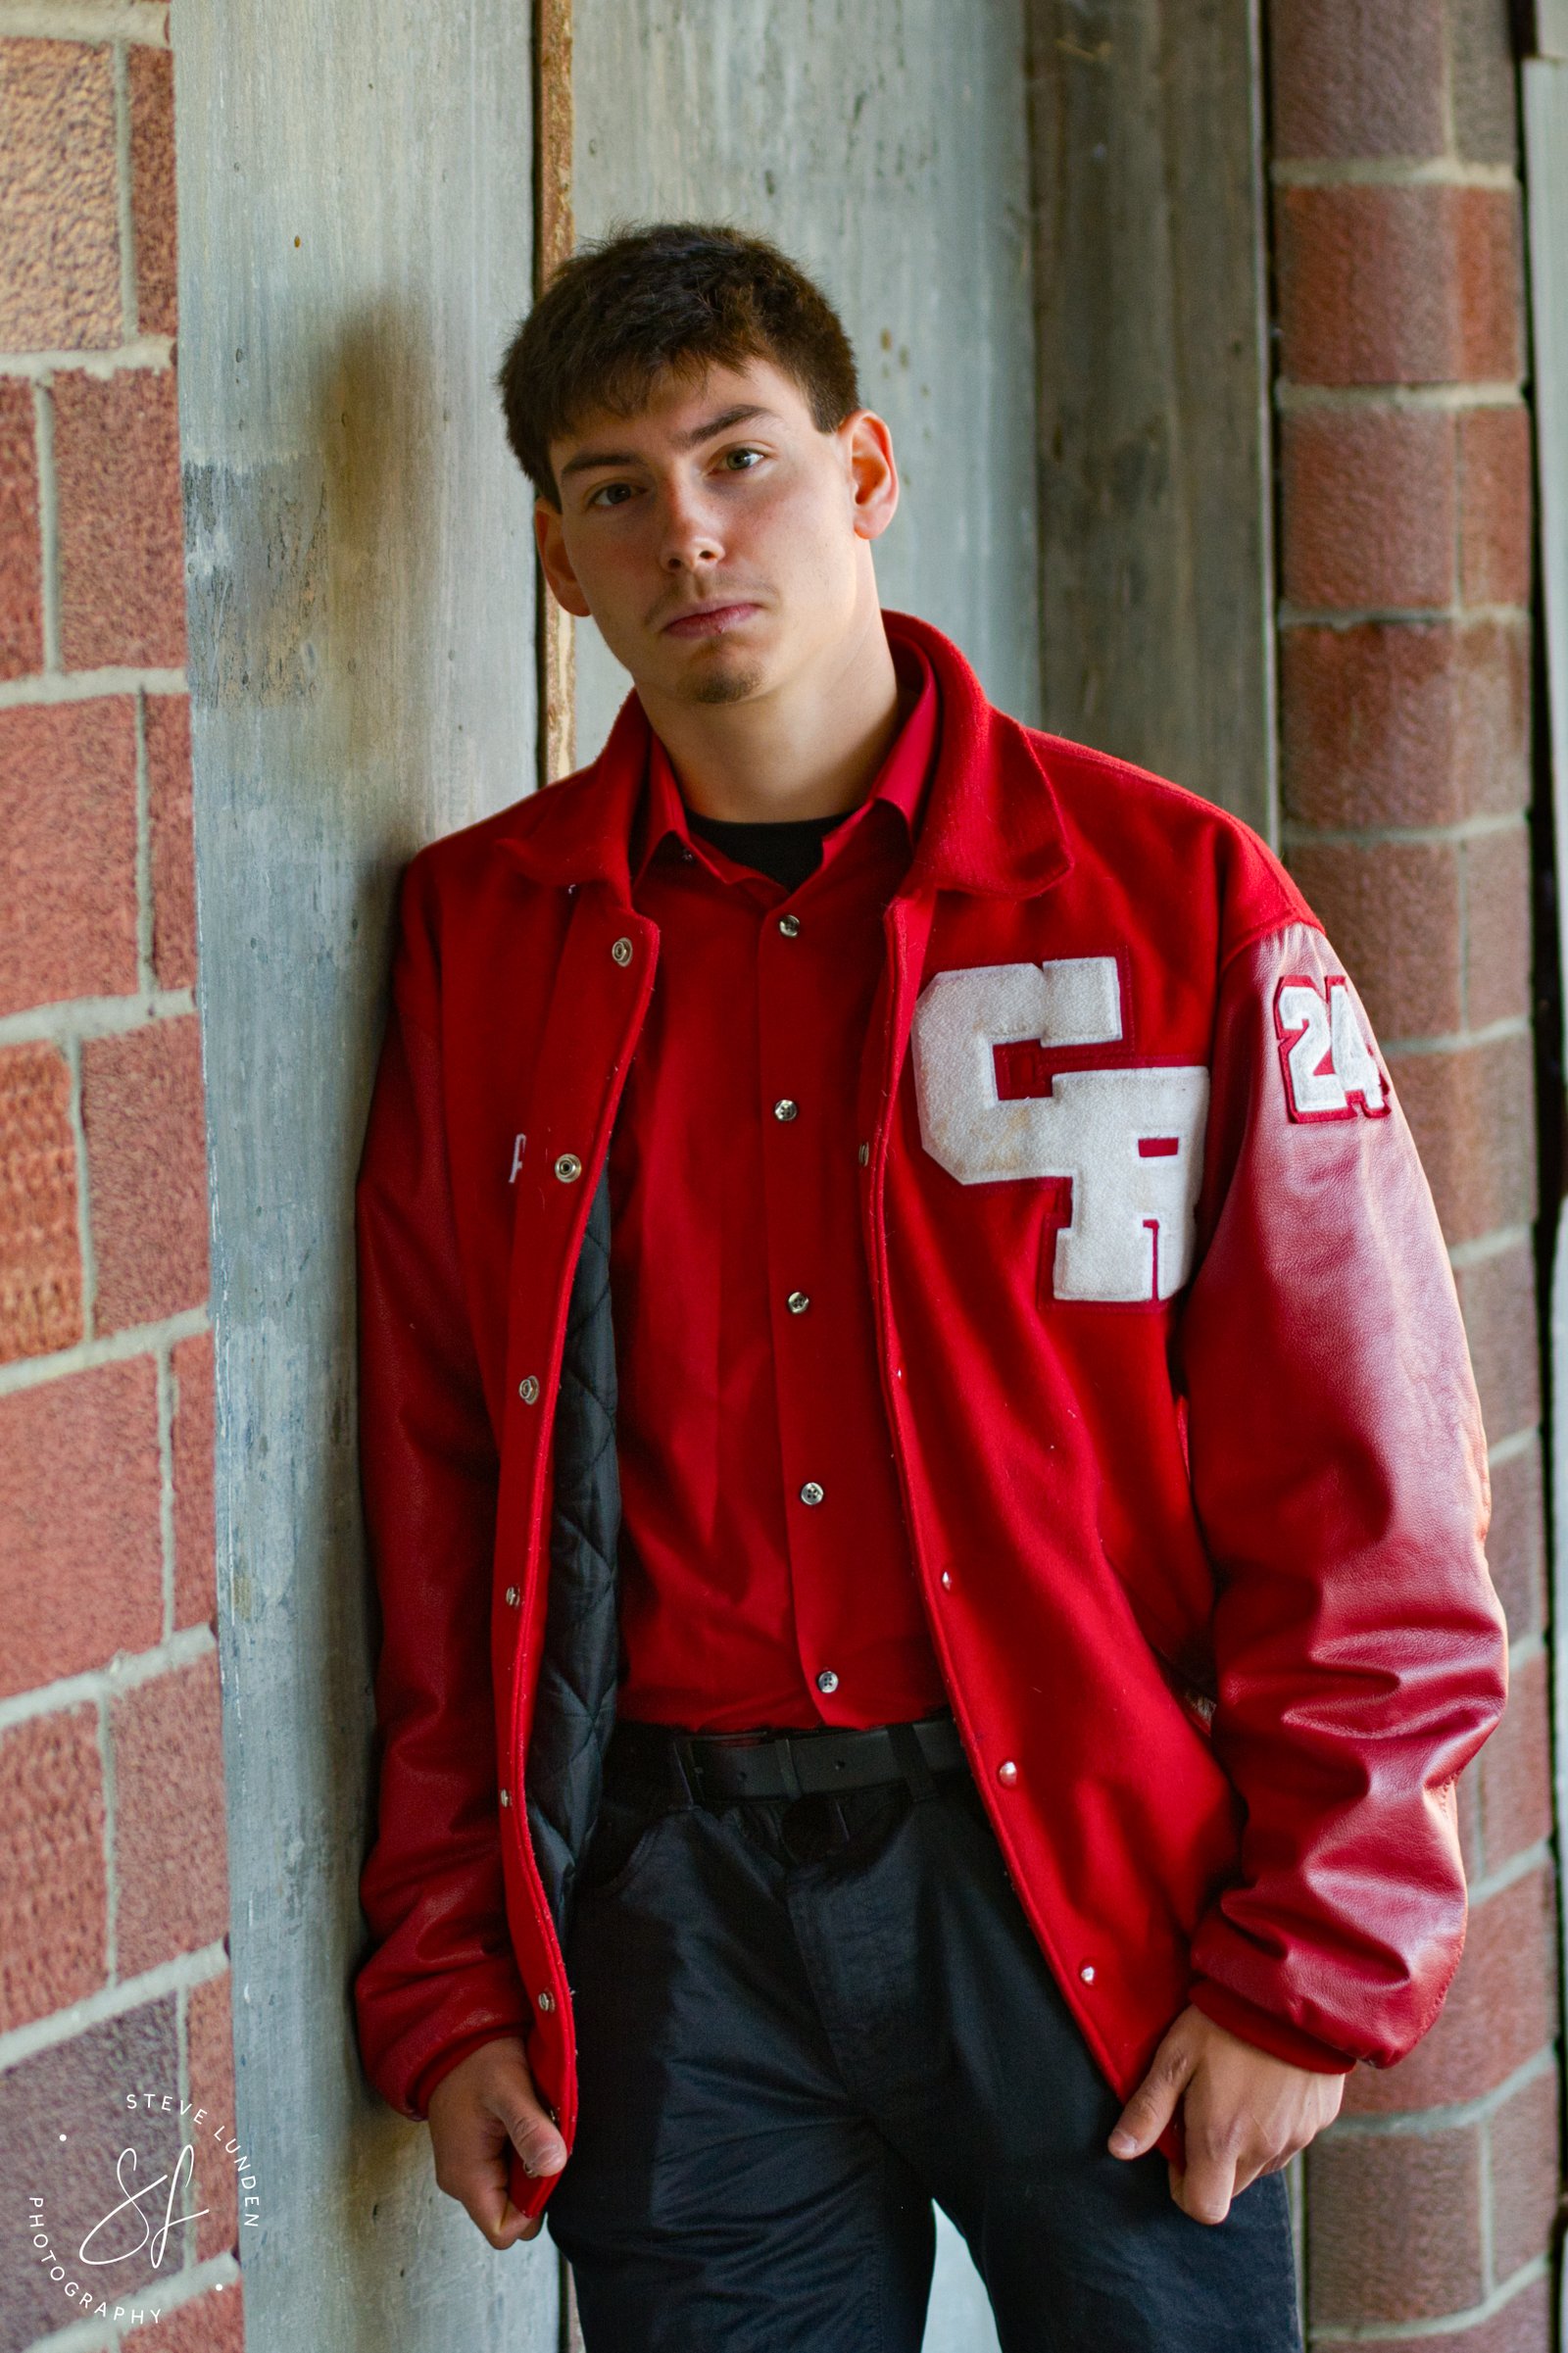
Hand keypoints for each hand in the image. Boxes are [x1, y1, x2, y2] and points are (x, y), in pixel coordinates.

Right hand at [426, 2035, 566, 2246]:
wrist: (454, 2034)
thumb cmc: (478, 2059)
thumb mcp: (508, 2089)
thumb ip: (530, 2129)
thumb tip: (553, 2165)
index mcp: (466, 2176)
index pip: (503, 2231)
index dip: (532, 2210)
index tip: (545, 2168)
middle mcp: (462, 2180)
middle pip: (511, 2212)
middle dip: (535, 2186)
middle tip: (543, 2140)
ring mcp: (468, 2167)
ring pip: (511, 2191)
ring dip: (530, 2166)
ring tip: (533, 2126)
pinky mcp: (475, 2152)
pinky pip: (505, 2170)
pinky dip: (521, 2152)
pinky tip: (525, 2122)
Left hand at [1108, 2004, 1344, 2224]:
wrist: (1288, 1991)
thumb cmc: (1222, 2021)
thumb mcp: (1174, 2058)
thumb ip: (1148, 2110)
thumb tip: (1119, 2150)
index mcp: (1222, 2141)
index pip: (1204, 2207)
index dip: (1185, 2187)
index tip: (1179, 2152)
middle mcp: (1264, 2150)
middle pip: (1233, 2186)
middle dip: (1214, 2162)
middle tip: (1205, 2108)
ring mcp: (1297, 2136)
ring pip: (1264, 2162)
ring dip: (1246, 2142)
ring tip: (1238, 2087)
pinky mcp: (1321, 2118)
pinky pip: (1292, 2137)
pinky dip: (1276, 2122)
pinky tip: (1269, 2079)